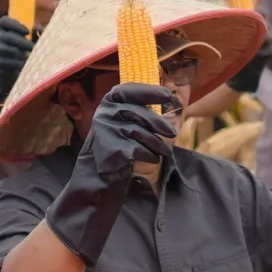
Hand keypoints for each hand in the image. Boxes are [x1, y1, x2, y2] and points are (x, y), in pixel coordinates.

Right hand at [0, 17, 34, 103]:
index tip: (27, 32)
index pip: (4, 21)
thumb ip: (34, 33)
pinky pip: (7, 62)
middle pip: (8, 37)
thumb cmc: (19, 46)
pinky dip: (17, 63)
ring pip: (7, 50)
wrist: (6, 65)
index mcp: (2, 26)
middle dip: (23, 42)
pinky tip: (25, 64)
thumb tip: (38, 28)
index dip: (15, 25)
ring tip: (31, 56)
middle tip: (33, 47)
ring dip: (21, 54)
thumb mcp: (26, 38)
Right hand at [45, 83, 179, 262]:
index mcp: (107, 104)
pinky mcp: (111, 149)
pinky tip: (149, 160)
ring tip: (162, 152)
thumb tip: (172, 104)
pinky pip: (140, 149)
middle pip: (140, 113)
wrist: (97, 180)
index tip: (169, 96)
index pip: (130, 90)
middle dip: (160, 124)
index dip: (151, 91)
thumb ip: (143, 114)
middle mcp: (104, 114)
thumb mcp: (127, 127)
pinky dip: (149, 156)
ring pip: (142, 133)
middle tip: (173, 133)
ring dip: (157, 144)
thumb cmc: (118, 150)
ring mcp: (105, 131)